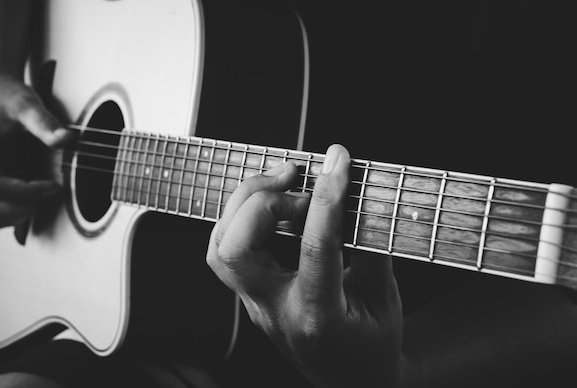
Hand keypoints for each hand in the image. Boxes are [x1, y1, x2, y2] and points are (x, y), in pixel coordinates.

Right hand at [0, 76, 71, 228]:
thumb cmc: (8, 99)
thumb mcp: (28, 104)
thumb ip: (45, 122)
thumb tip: (66, 139)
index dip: (28, 192)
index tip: (54, 186)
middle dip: (23, 209)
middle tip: (50, 192)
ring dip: (20, 212)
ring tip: (44, 192)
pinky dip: (17, 212)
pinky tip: (37, 199)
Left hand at [207, 145, 406, 386]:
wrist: (351, 379)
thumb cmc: (371, 345)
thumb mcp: (386, 299)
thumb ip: (373, 248)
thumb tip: (361, 198)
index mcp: (318, 316)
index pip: (314, 249)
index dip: (326, 199)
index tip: (338, 164)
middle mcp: (276, 310)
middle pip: (237, 250)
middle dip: (262, 200)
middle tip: (297, 175)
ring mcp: (256, 303)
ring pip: (221, 247)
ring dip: (245, 203)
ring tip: (282, 181)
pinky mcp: (250, 294)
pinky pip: (227, 249)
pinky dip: (242, 216)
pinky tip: (272, 203)